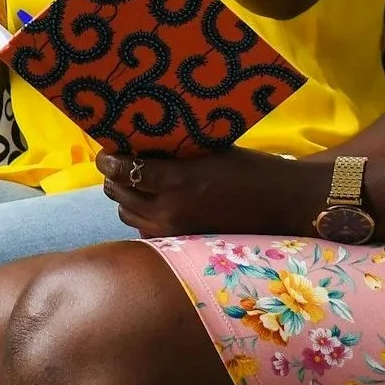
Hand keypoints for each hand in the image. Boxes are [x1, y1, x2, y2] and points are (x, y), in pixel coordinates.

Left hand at [96, 148, 324, 239]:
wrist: (280, 203)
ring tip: (131, 184)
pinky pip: (146, 232)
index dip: (109, 161)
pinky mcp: (181, 244)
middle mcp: (168, 210)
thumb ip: (173, 152)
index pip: (125, 171)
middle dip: (112, 180)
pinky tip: (151, 205)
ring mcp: (173, 231)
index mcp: (175, 181)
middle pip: (119, 195)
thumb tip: (142, 141)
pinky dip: (141, 218)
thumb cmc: (248, 169)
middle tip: (115, 166)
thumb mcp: (207, 151)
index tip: (105, 153)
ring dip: (124, 199)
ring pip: (128, 215)